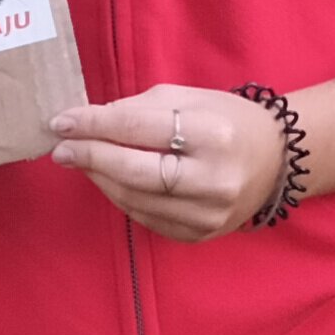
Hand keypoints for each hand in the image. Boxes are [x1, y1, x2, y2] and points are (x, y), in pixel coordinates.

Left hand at [51, 85, 283, 242]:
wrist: (275, 160)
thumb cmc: (227, 120)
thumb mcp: (188, 98)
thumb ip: (137, 109)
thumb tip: (86, 122)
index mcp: (211, 134)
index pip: (138, 128)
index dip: (94, 125)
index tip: (61, 121)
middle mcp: (213, 179)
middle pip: (133, 171)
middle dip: (90, 157)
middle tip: (60, 148)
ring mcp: (208, 214)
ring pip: (134, 199)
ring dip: (99, 179)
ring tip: (80, 161)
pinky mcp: (200, 235)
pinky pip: (146, 218)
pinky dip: (121, 198)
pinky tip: (110, 181)